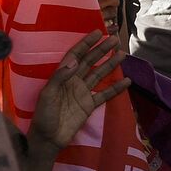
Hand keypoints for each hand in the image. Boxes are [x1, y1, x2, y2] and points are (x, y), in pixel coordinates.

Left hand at [31, 31, 129, 153]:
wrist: (49, 138)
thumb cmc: (44, 115)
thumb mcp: (47, 95)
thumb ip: (60, 77)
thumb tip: (74, 60)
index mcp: (61, 76)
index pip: (75, 55)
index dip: (85, 44)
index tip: (97, 33)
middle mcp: (73, 81)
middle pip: (90, 61)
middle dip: (101, 50)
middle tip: (114, 38)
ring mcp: (83, 92)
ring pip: (99, 74)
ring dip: (110, 64)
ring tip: (122, 54)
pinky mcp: (89, 105)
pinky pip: (105, 94)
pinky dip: (116, 88)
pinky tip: (127, 81)